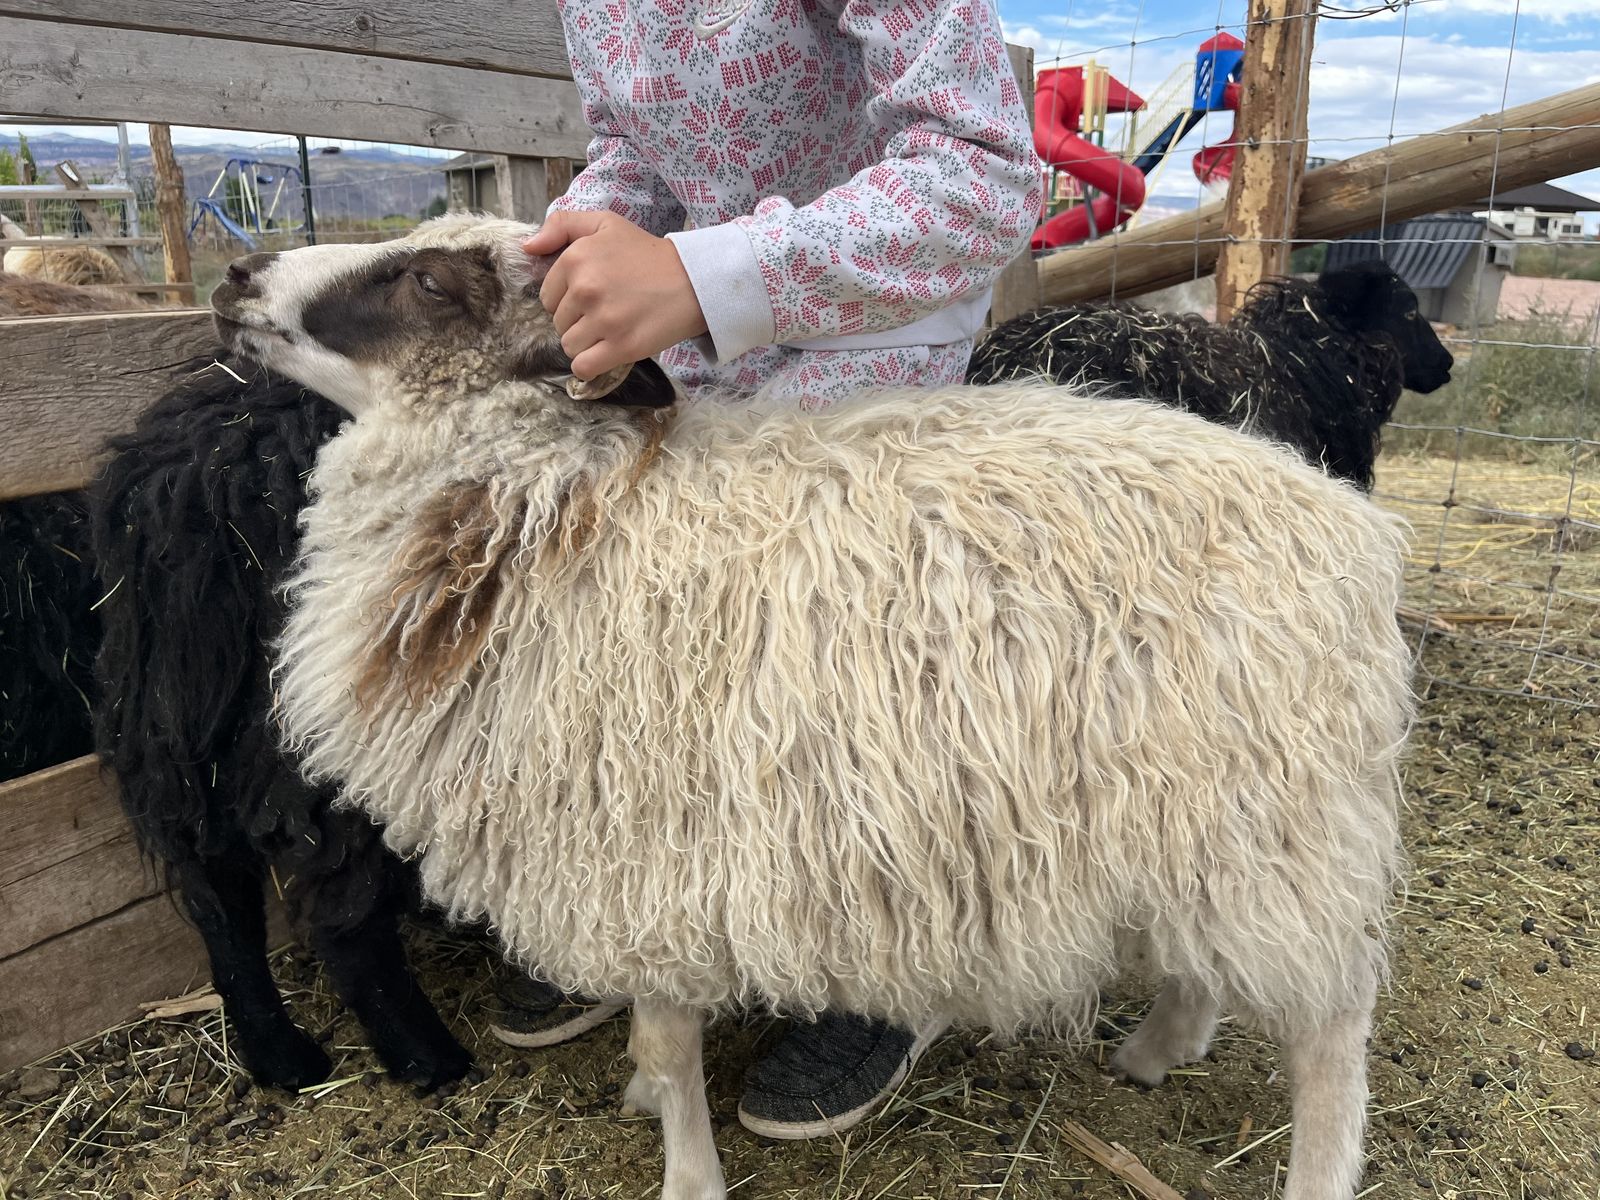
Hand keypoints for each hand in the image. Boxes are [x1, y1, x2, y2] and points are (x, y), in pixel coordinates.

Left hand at [522, 212, 707, 379]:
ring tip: (609, 331)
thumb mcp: (605, 223)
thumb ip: (562, 226)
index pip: (547, 296)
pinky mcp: (621, 347)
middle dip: (577, 321)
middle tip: (606, 312)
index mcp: (576, 259)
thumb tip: (527, 247)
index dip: (567, 299)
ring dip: (585, 344)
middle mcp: (585, 289)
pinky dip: (589, 366)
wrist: (694, 281)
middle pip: (558, 323)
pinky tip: (603, 355)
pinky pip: (583, 367)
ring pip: (569, 346)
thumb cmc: (647, 254)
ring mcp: (604, 320)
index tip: (592, 296)